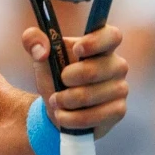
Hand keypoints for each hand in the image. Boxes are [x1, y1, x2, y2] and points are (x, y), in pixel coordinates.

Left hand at [22, 24, 127, 138]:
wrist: (57, 104)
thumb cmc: (54, 73)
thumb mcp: (40, 54)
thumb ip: (33, 39)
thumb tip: (41, 51)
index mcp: (101, 45)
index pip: (112, 36)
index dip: (96, 42)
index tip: (77, 49)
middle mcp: (116, 65)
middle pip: (95, 70)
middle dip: (68, 78)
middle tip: (59, 81)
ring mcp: (120, 88)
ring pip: (91, 95)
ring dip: (66, 100)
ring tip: (56, 100)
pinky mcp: (118, 110)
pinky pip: (95, 116)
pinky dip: (72, 118)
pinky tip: (62, 115)